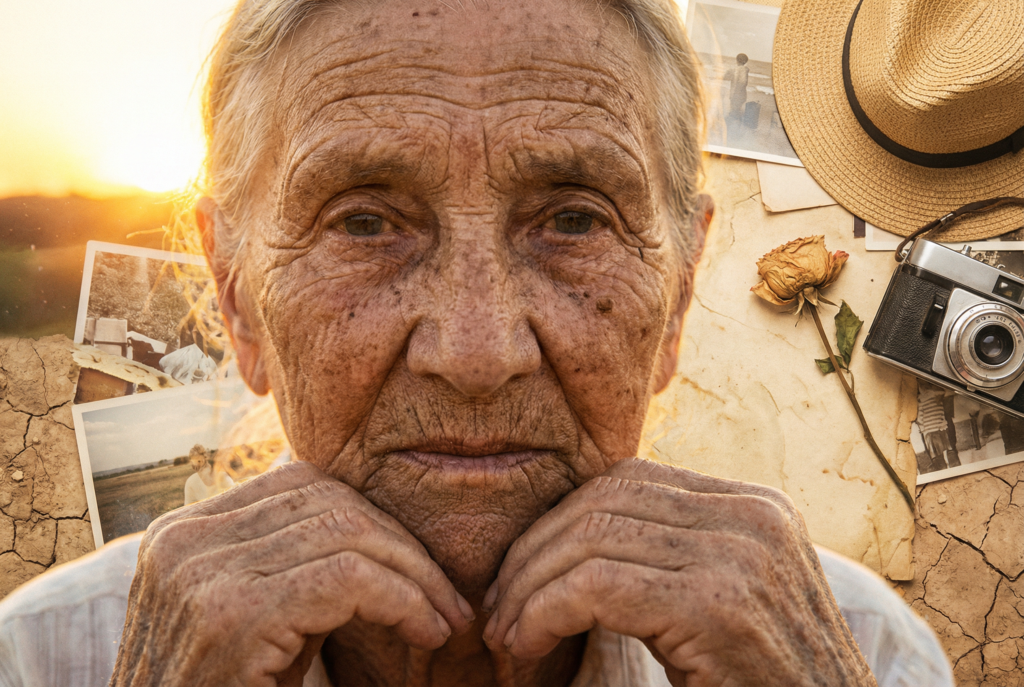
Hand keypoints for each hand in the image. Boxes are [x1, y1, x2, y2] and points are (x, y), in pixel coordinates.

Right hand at [110, 462, 473, 686]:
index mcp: (183, 533)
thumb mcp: (258, 620)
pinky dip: (403, 601)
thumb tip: (375, 526)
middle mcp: (183, 541)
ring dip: (415, 576)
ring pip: (347, 532)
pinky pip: (349, 579)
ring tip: (446, 618)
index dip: (373, 519)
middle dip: (403, 547)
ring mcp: (201, 573)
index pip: (301, 485)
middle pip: (328, 501)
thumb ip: (294, 566)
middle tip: (449, 599)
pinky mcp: (233, 614)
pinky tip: (426, 631)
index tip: (417, 569)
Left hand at [481, 458, 874, 685]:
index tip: (522, 576)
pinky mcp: (717, 605)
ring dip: (528, 588)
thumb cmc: (765, 683)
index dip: (559, 523)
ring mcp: (741, 555)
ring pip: (590, 538)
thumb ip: (674, 556)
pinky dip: (544, 613)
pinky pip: (595, 587)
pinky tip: (527, 646)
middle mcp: (753, 516)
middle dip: (534, 552)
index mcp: (755, 507)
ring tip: (506, 634)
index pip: (627, 481)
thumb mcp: (725, 601)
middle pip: (602, 501)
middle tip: (498, 609)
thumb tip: (578, 535)